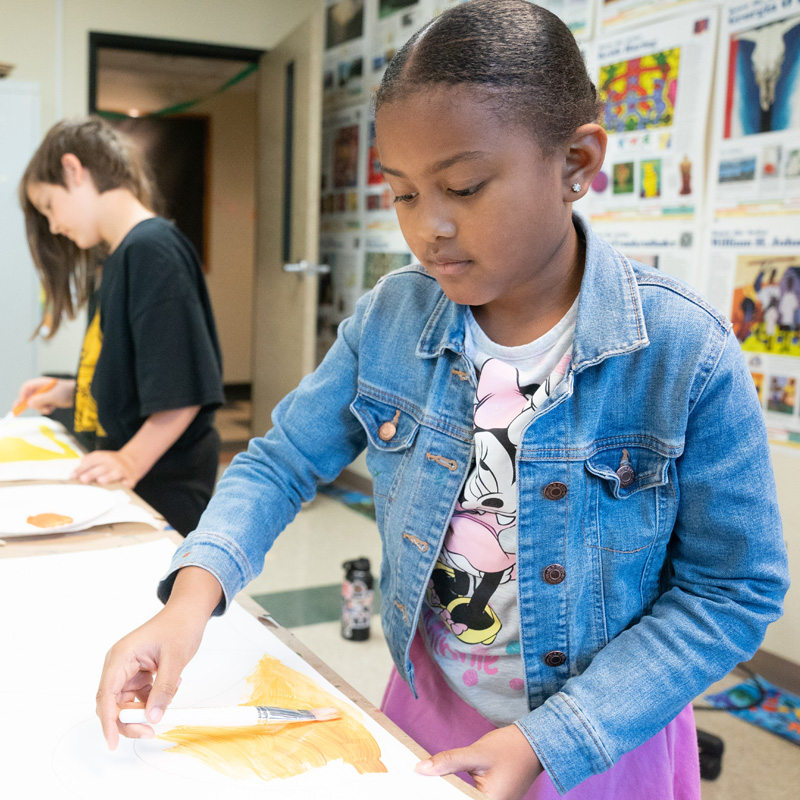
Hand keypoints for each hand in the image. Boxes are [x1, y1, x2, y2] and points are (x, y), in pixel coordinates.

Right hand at [13, 377, 74, 414]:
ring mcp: (46, 394)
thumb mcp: (53, 396)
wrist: (81, 395)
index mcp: (41, 383)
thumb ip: (40, 400)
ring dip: (41, 407)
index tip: (21, 404)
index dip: (22, 395)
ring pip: (36, 403)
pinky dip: (46, 408)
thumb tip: (28, 404)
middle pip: (29, 396)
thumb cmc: (68, 392)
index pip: (26, 387)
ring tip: (50, 407)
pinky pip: (43, 406)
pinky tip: (54, 407)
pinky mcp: (50, 400)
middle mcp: (42, 388)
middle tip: (25, 411)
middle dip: (31, 404)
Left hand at [71, 449, 142, 486]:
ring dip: (108, 477)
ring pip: (115, 473)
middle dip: (92, 473)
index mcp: (103, 457)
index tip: (73, 476)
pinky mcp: (131, 478)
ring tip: (100, 480)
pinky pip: (127, 482)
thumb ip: (88, 463)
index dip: (81, 468)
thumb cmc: (111, 463)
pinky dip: (124, 483)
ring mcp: (122, 470)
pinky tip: (120, 485)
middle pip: (102, 468)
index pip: (91, 461)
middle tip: (83, 479)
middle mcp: (113, 462)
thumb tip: (75, 470)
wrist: (132, 461)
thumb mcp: (100, 458)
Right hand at [96, 567, 222, 749]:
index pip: (107, 695)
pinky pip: (139, 696)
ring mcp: (127, 669)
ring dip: (146, 708)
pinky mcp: (138, 673)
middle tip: (150, 730)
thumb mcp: (174, 659)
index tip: (114, 742)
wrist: (189, 612)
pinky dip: (153, 698)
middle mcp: (119, 664)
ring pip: (127, 703)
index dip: (108, 722)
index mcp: (120, 656)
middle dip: (130, 720)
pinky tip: (172, 685)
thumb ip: (163, 690)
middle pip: (114, 704)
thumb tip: (152, 717)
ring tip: (172, 692)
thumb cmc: (179, 626)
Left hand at [416, 725, 542, 799]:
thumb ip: (449, 761)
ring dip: (448, 791)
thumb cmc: (510, 748)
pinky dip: (457, 791)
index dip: (437, 794)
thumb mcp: (476, 753)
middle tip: (423, 778)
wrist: (534, 744)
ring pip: (462, 799)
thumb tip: (421, 768)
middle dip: (441, 792)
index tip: (416, 788)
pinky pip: (470, 798)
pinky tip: (443, 781)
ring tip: (430, 780)